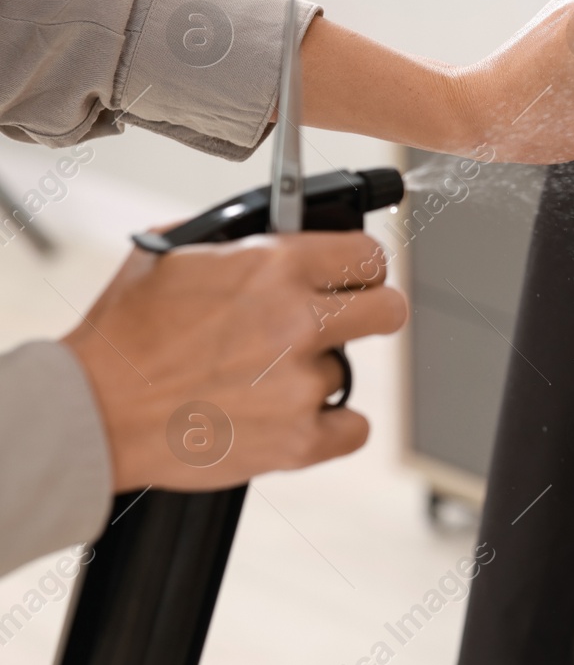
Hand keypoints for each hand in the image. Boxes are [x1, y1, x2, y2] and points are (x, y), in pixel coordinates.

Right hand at [61, 232, 408, 492]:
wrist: (92, 413)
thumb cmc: (122, 336)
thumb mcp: (170, 255)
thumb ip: (233, 237)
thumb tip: (272, 224)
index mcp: (274, 266)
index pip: (366, 254)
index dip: (360, 266)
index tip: (351, 277)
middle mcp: (298, 321)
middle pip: (390, 309)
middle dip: (367, 313)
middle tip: (338, 323)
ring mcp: (301, 383)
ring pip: (347, 370)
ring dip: (314, 375)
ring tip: (261, 379)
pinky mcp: (298, 440)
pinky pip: (353, 427)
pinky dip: (330, 427)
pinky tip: (292, 418)